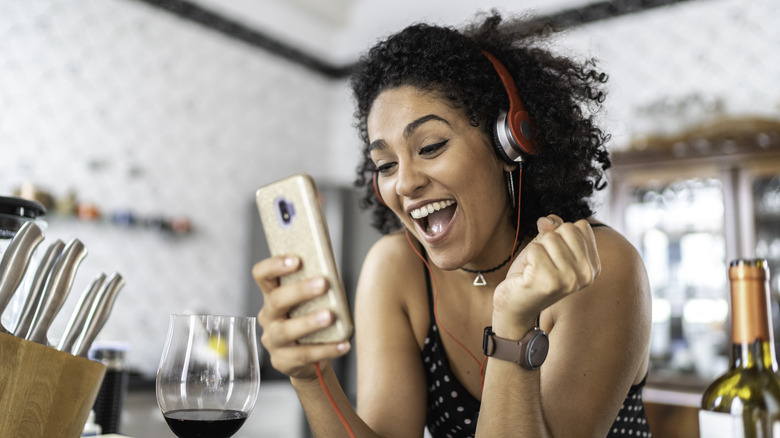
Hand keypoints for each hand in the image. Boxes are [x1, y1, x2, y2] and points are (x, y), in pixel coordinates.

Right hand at [252, 256, 350, 380]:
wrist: (309, 360)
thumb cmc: (311, 319)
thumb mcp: (309, 301)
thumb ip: (314, 285)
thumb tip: (333, 272)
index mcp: (272, 295)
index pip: (262, 275)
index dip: (274, 265)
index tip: (297, 260)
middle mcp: (268, 317)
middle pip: (276, 301)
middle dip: (299, 290)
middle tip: (323, 283)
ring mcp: (273, 340)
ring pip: (286, 330)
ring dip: (309, 321)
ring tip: (330, 316)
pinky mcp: (282, 361)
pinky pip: (304, 355)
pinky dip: (326, 349)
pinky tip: (343, 344)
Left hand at [493, 215, 600, 336]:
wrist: (515, 306)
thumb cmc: (533, 273)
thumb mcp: (547, 246)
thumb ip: (554, 228)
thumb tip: (545, 221)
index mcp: (592, 266)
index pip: (581, 226)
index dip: (561, 235)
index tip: (554, 256)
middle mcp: (586, 274)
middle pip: (567, 229)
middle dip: (548, 241)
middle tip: (542, 264)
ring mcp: (570, 279)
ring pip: (549, 237)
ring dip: (536, 250)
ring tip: (535, 270)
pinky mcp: (550, 282)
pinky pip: (535, 249)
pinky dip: (527, 259)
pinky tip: (528, 276)